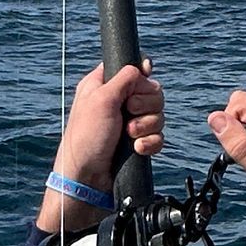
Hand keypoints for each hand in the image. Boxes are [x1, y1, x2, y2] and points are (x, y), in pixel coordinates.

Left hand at [40, 60, 165, 231]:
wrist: (88, 180)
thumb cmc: (86, 139)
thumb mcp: (101, 100)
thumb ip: (124, 78)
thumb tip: (143, 66)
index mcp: (104, 86)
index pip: (131, 69)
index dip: (140, 74)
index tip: (142, 80)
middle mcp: (118, 103)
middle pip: (152, 91)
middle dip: (145, 104)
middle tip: (129, 113)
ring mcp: (130, 124)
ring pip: (158, 114)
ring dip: (146, 125)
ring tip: (129, 136)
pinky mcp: (138, 144)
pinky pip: (158, 136)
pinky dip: (150, 142)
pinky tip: (137, 149)